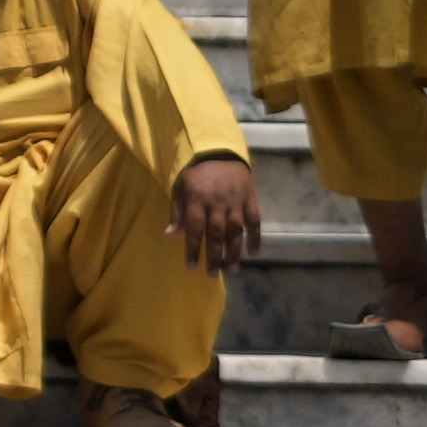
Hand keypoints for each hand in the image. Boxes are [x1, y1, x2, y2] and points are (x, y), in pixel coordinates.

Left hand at [176, 148, 260, 271]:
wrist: (221, 151)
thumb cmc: (197, 174)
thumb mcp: (180, 186)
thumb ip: (176, 211)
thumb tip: (171, 235)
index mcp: (197, 199)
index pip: (195, 229)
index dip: (193, 249)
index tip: (192, 266)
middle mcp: (217, 202)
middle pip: (216, 234)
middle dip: (215, 256)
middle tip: (213, 274)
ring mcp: (236, 201)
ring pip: (236, 231)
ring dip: (234, 252)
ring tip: (232, 270)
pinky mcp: (250, 199)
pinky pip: (255, 221)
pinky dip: (255, 237)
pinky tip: (254, 253)